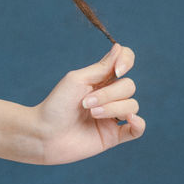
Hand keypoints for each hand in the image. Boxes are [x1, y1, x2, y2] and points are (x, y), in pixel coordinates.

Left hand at [33, 43, 145, 164]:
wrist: (45, 134)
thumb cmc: (57, 104)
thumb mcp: (77, 80)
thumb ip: (101, 67)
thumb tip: (120, 47)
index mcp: (99, 79)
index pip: (124, 62)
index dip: (126, 61)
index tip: (118, 70)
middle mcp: (109, 96)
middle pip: (128, 87)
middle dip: (109, 94)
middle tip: (86, 103)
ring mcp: (112, 116)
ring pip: (132, 106)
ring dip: (112, 108)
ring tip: (91, 113)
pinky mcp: (114, 136)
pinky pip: (138, 128)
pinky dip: (138, 123)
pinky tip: (130, 119)